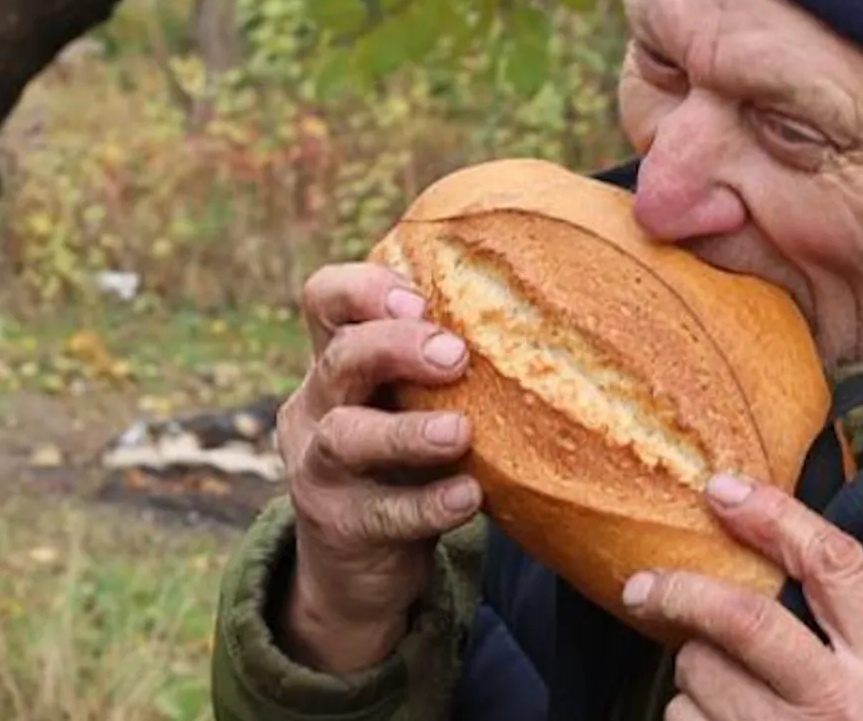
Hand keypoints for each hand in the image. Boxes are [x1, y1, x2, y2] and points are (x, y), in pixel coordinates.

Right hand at [274, 261, 481, 673]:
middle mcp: (317, 408)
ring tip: (460, 432)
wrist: (356, 572)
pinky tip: (469, 496)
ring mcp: (320, 470)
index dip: (365, 289)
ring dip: (407, 432)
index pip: (325, 298)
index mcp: (334, 363)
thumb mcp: (407, 407)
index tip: (421, 299)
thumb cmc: (401, 466)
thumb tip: (545, 312)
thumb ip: (440, 366)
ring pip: (347, 437)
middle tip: (455, 355)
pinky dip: (428, 504)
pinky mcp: (341, 528)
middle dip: (396, 347)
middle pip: (339, 359)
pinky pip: (383, 514)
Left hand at [620, 473, 862, 720]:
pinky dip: (687, 717)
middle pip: (743, 621)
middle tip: (645, 586)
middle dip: (682, 592)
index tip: (722, 490)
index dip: (774, 517)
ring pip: (701, 673)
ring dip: (694, 671)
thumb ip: (848, 628)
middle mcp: (846, 709)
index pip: (835, 567)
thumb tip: (765, 541)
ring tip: (727, 694)